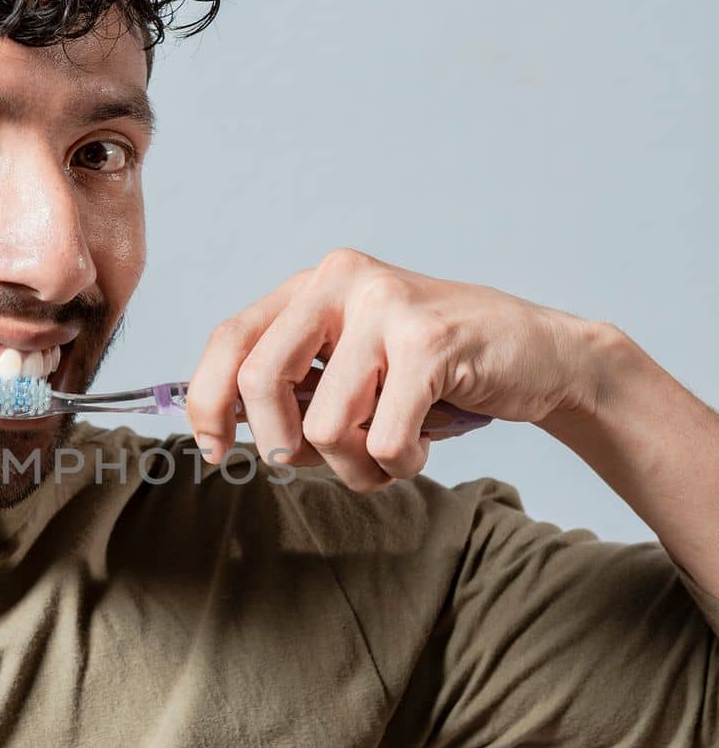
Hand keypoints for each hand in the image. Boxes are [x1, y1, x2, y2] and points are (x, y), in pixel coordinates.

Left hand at [184, 247, 609, 491]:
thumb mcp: (352, 369)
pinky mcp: (431, 342)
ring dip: (354, 467)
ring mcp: (388, 306)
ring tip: (388, 454)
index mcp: (313, 286)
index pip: (229, 340)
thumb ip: (294, 388)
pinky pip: (382, 440)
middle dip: (280, 445)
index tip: (217, 452)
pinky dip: (398, 464)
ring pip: (325, 425)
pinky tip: (420, 447)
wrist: (540, 355)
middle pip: (261, 381)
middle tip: (311, 462)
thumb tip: (227, 433)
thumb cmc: (437, 374)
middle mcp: (342, 281)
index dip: (207, 403)